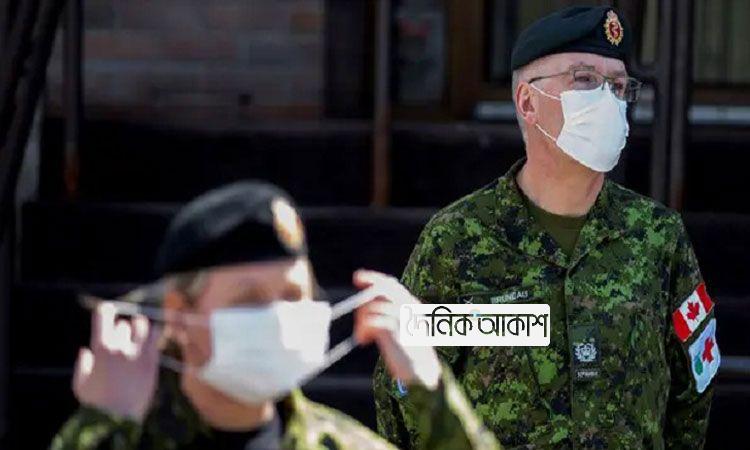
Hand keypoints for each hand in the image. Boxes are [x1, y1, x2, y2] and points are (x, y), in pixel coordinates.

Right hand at [73, 302, 160, 421]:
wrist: (117, 418)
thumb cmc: (95, 404)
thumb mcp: (81, 385)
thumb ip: (82, 366)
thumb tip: (86, 351)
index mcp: (101, 349)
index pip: (103, 317)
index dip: (104, 311)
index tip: (106, 310)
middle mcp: (120, 347)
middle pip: (123, 325)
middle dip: (121, 330)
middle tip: (122, 336)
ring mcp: (138, 353)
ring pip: (142, 326)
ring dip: (139, 326)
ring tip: (139, 330)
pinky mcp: (151, 361)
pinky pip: (155, 339)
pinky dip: (152, 335)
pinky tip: (151, 338)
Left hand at [353, 269, 440, 389]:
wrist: (422, 372)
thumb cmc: (408, 352)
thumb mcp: (399, 328)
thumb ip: (387, 314)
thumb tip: (365, 305)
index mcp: (411, 305)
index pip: (390, 284)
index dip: (373, 278)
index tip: (357, 277)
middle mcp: (408, 308)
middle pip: (381, 290)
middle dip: (365, 296)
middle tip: (356, 307)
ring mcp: (402, 317)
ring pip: (373, 306)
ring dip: (362, 320)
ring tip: (362, 336)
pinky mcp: (394, 330)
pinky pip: (372, 320)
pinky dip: (363, 329)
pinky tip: (365, 340)